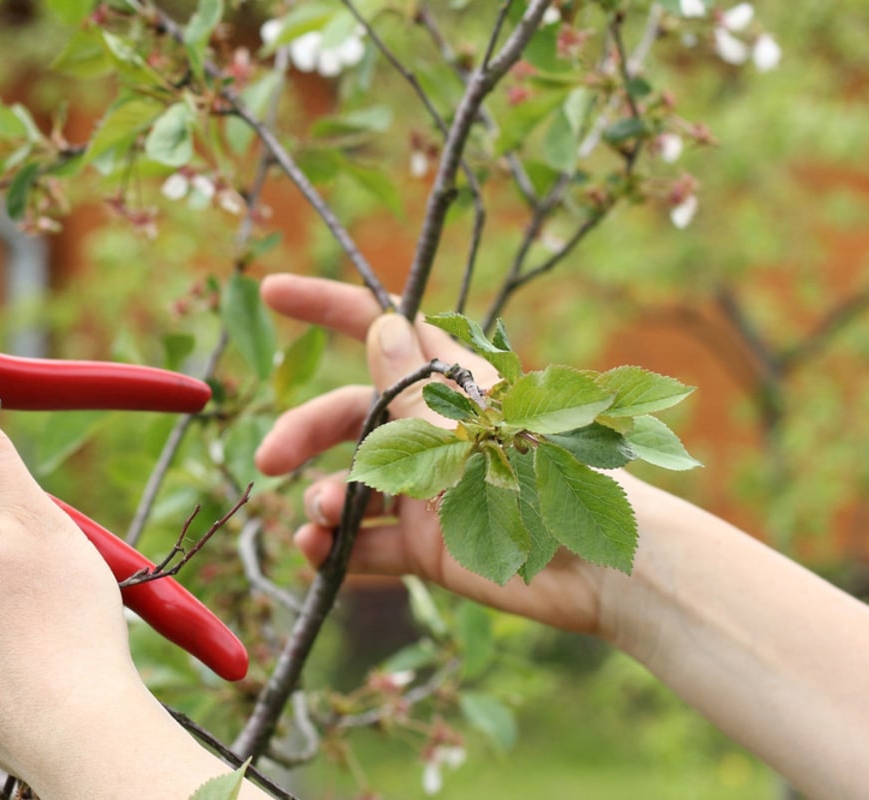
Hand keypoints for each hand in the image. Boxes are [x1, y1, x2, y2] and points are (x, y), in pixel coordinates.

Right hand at [255, 274, 630, 636]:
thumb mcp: (468, 431)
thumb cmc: (548, 483)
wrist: (601, 565)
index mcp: (449, 385)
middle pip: (348, 415)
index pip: (380, 329)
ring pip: (353, 482)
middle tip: (267, 460)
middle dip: (304, 430)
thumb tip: (382, 322)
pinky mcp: (430, 545)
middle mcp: (433, 432)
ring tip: (320, 520)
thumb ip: (414, 392)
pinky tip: (316, 555)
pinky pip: (367, 542)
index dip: (327, 307)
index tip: (273, 292)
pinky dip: (336, 548)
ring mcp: (429, 489)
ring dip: (323, 498)